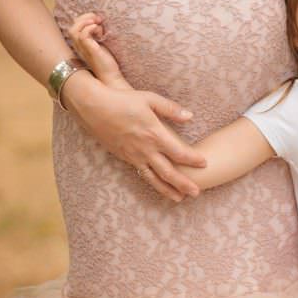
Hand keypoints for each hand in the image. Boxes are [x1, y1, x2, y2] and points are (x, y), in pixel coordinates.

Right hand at [60, 64, 206, 203]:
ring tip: (179, 198)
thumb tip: (190, 116)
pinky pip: (142, 174)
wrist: (93, 107)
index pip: (179, 152)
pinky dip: (152, 183)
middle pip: (169, 171)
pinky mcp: (125, 158)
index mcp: (154, 133)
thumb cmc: (122, 100)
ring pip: (154, 178)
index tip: (205, 163)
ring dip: (168, 189)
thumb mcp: (149, 99)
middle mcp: (145, 149)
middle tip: (197, 192)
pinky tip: (157, 186)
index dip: (193, 159)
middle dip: (184, 183)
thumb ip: (170, 109)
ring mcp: (134, 155)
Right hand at [68, 13, 127, 88]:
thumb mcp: (101, 46)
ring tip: (98, 23)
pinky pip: (83, 35)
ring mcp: (82, 49)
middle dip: (85, 17)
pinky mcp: (89, 51)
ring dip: (86, 22)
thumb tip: (100, 22)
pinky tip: (100, 32)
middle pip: (72, 26)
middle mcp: (79, 46)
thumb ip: (97, 36)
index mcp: (80, 44)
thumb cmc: (106, 63)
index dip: (84, 19)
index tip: (98, 20)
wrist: (110, 78)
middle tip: (98, 19)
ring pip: (74, 30)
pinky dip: (91, 29)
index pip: (75, 27)